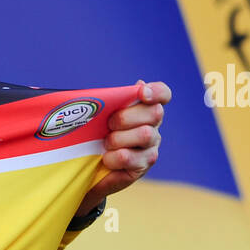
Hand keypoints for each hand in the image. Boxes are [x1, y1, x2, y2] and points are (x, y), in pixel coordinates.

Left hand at [75, 80, 169, 217]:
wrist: (86, 166)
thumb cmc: (94, 133)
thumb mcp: (101, 114)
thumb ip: (114, 100)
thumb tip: (136, 84)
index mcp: (144, 108)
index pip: (162, 94)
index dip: (157, 92)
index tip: (142, 93)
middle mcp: (152, 126)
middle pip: (155, 112)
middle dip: (127, 116)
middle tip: (109, 124)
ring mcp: (151, 147)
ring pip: (145, 134)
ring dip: (118, 138)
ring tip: (105, 143)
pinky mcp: (142, 166)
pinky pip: (130, 157)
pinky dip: (113, 157)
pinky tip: (106, 158)